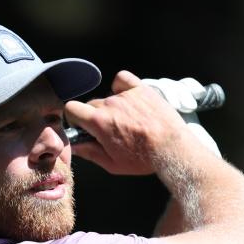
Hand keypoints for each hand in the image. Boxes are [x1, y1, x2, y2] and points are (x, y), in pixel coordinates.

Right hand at [64, 71, 218, 174]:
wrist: (172, 149)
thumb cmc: (143, 159)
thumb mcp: (112, 164)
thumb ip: (89, 153)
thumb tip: (75, 146)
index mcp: (99, 122)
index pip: (71, 108)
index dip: (74, 118)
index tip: (83, 126)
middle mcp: (110, 104)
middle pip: (90, 104)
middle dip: (94, 116)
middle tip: (108, 130)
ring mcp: (126, 95)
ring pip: (107, 96)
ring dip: (111, 106)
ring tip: (126, 120)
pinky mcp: (140, 89)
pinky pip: (122, 79)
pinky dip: (120, 86)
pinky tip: (126, 97)